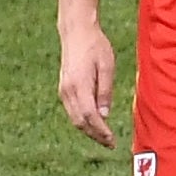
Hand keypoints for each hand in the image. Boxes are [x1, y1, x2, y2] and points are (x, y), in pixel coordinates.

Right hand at [57, 22, 116, 146]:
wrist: (76, 32)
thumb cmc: (95, 46)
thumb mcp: (107, 66)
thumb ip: (105, 91)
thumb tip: (104, 115)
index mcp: (79, 86)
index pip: (89, 116)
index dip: (101, 131)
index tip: (112, 140)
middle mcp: (67, 91)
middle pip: (80, 122)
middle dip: (95, 135)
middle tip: (110, 143)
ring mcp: (63, 90)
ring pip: (74, 118)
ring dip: (89, 130)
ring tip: (104, 136)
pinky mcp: (63, 88)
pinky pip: (72, 110)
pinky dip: (83, 120)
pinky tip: (94, 122)